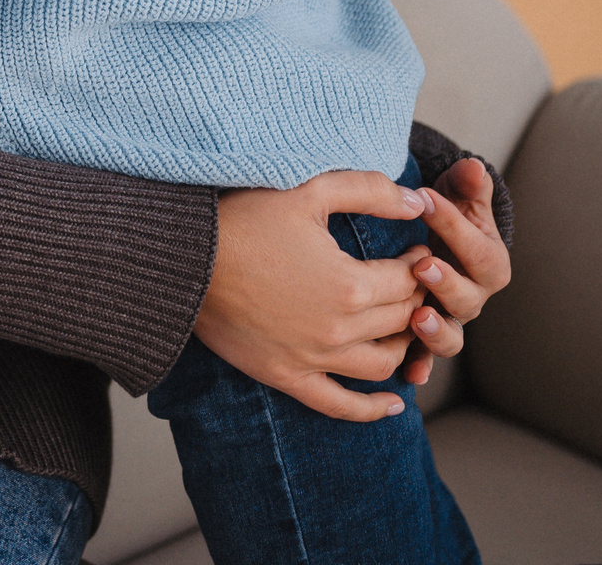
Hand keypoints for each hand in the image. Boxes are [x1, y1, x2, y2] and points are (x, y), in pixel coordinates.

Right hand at [195, 170, 438, 422]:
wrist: (182, 260)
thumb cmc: (242, 219)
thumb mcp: (307, 191)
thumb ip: (368, 191)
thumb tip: (416, 202)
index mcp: (350, 284)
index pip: (408, 282)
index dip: (419, 265)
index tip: (415, 253)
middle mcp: (340, 329)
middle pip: (400, 320)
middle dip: (414, 299)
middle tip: (410, 283)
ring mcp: (314, 359)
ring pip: (382, 364)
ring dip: (402, 346)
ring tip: (399, 326)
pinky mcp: (287, 377)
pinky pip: (340, 406)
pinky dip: (371, 410)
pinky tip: (393, 405)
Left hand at [399, 156, 511, 371]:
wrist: (435, 237)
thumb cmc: (447, 212)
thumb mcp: (458, 193)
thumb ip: (468, 183)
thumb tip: (473, 165)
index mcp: (490, 263)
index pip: (476, 247)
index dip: (453, 224)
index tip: (425, 199)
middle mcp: (474, 296)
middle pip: (468, 298)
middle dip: (446, 283)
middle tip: (422, 265)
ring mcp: (451, 320)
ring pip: (453, 336)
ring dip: (437, 331)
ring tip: (418, 317)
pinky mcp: (426, 338)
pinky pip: (425, 358)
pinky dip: (420, 367)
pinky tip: (409, 374)